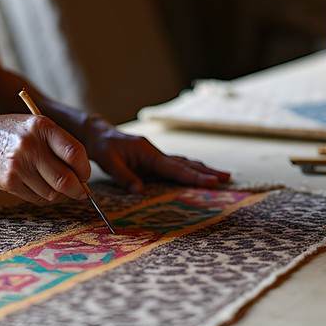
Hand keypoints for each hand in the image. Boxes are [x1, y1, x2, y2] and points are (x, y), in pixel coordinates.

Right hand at [0, 114, 90, 203]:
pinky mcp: (9, 182)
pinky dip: (44, 197)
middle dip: (78, 190)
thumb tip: (83, 177)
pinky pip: (37, 198)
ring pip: (52, 193)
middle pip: (66, 179)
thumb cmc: (12, 134)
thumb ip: (59, 146)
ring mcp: (18, 165)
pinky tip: (41, 187)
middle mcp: (30, 145)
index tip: (84, 175)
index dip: (85, 169)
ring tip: (57, 187)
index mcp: (42, 127)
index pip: (75, 153)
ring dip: (60, 195)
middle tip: (79, 191)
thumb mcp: (36, 127)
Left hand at [79, 115, 230, 193]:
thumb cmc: (103, 146)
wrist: (98, 134)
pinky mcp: (153, 161)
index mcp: (148, 153)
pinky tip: (198, 175)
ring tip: (221, 177)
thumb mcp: (108, 161)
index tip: (212, 182)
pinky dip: (189, 171)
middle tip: (227, 178)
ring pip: (183, 163)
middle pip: (185, 163)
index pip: (175, 167)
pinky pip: (175, 167)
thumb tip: (140, 191)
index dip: (194, 176)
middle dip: (206, 171)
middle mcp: (155, 153)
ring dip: (201, 170)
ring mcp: (155, 157)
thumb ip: (124, 176)